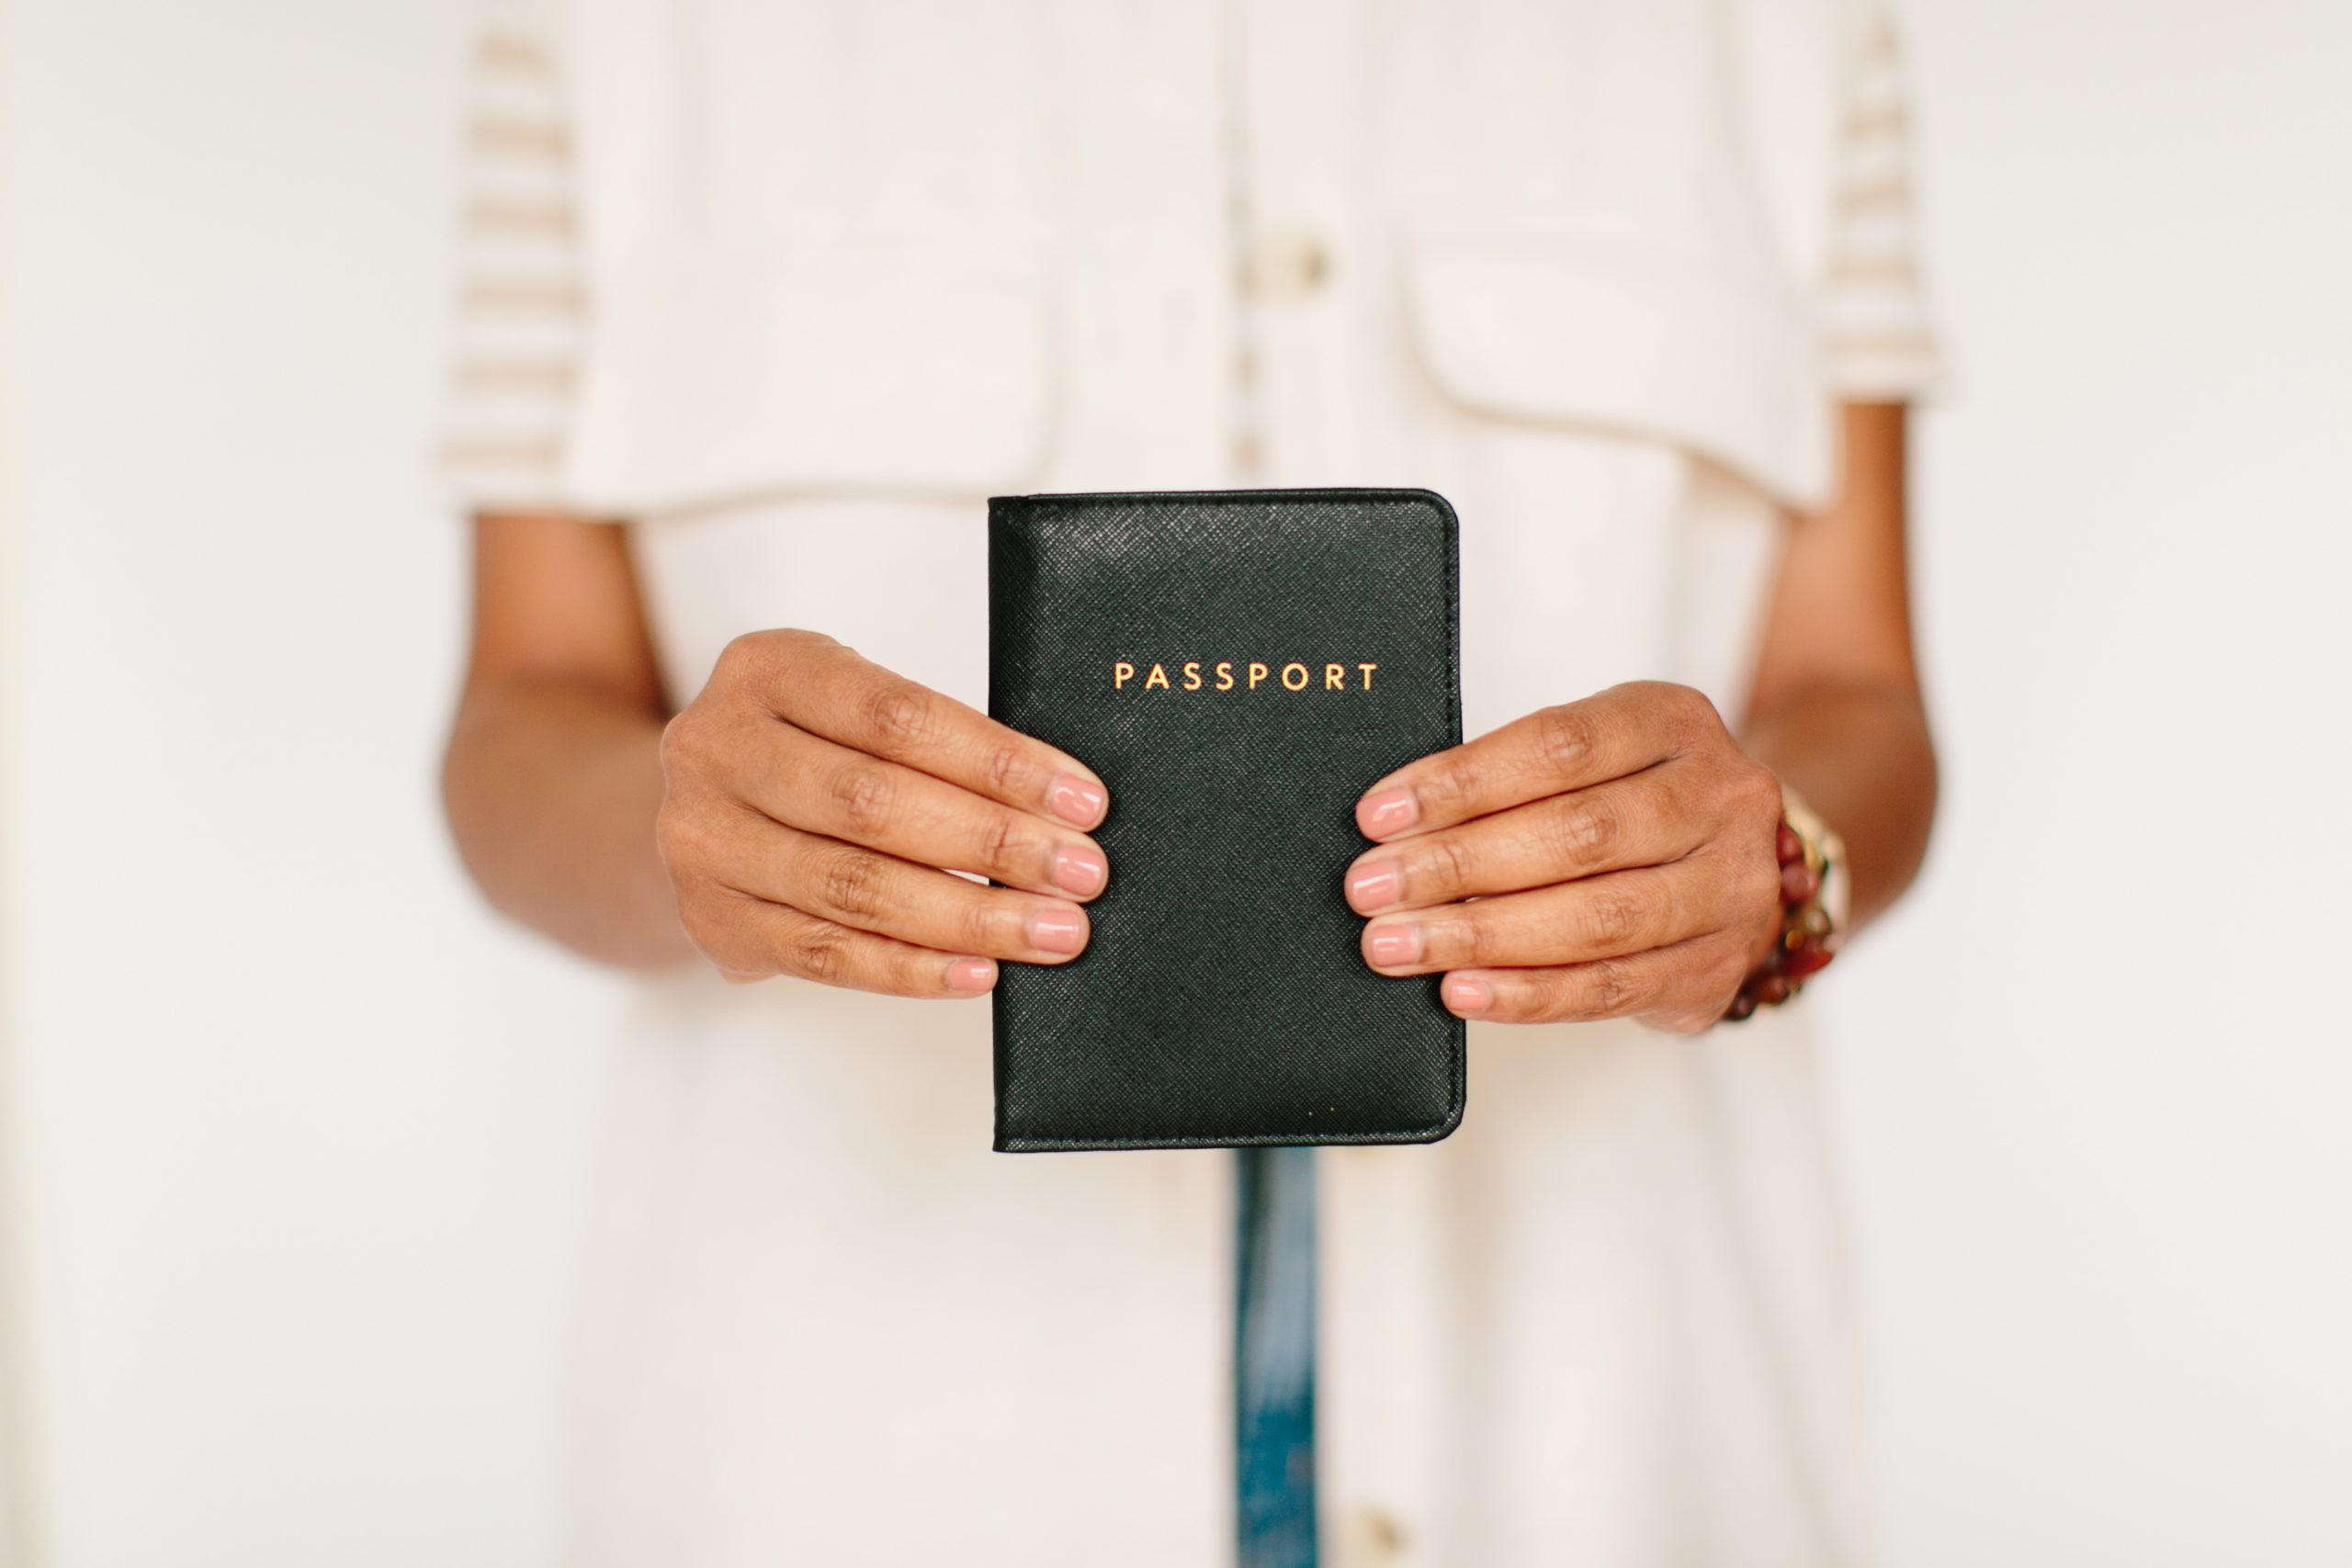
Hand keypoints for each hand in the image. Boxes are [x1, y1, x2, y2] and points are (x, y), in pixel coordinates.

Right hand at [656, 630, 1110, 995]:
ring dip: (969, 916)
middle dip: (994, 844)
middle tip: (1080, 874)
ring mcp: (703, 839)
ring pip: (852, 887)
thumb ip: (933, 741)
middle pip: (873, 804)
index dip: (997, 763)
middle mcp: (718, 747)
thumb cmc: (814, 745)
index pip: (898, 716)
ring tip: (1051, 931)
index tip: (1081, 801)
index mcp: (767, 668)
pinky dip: (911, 968)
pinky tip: (979, 971)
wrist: (706, 801)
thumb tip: (1061, 808)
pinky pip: (825, 954)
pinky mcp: (712, 918)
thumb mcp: (851, 704)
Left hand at [1343, 682, 1784, 1031]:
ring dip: (1480, 936)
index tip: (1379, 815)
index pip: (1559, 747)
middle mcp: (1721, 799)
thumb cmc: (1630, 800)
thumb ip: (1510, 783)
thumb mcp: (1592, 758)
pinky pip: (1610, 988)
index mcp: (1674, 721)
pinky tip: (1461, 991)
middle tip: (1371, 889)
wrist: (1734, 867)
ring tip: (1395, 945)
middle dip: (1457, 864)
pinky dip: (1527, 994)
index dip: (1462, 783)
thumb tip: (1391, 829)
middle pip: (1577, 834)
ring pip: (1596, 919)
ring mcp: (1733, 889)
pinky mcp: (1716, 969)